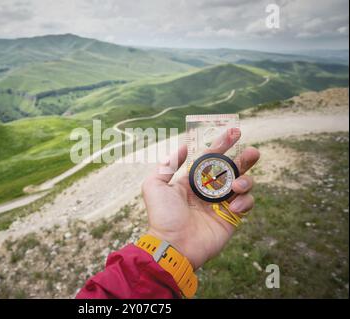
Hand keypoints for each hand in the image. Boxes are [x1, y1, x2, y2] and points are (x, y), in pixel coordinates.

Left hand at [142, 128, 259, 268]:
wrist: (173, 245)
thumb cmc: (162, 216)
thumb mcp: (154, 185)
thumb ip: (167, 164)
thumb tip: (185, 146)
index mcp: (193, 181)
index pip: (211, 158)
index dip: (222, 144)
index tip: (234, 132)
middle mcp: (209, 190)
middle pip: (232, 169)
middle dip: (244, 159)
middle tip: (253, 152)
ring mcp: (221, 204)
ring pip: (243, 185)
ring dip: (245, 181)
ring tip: (236, 186)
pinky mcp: (231, 219)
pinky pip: (247, 204)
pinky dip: (245, 201)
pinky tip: (233, 207)